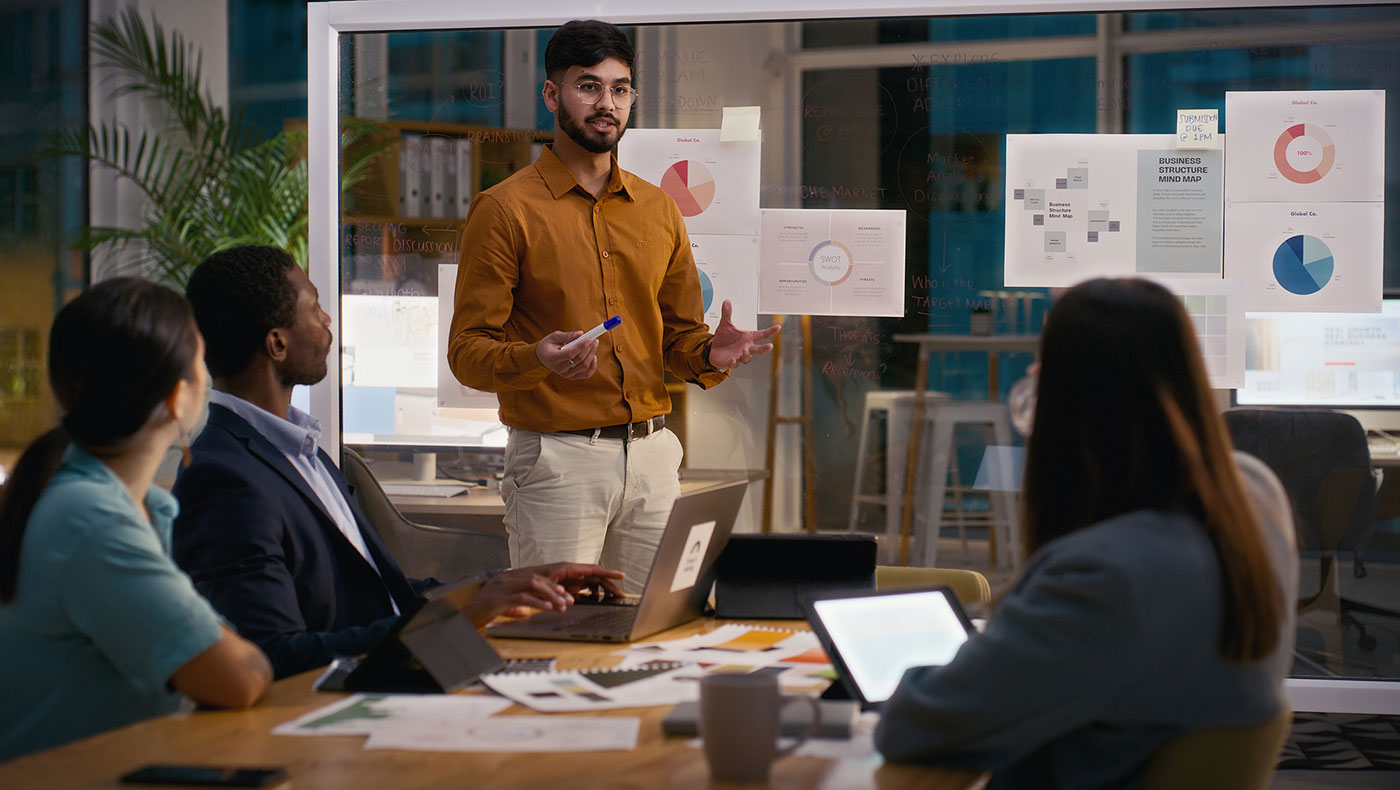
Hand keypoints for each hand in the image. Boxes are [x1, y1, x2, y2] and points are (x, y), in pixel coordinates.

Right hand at [462, 563, 625, 626]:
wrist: (457, 621)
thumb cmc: (483, 614)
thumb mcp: (506, 607)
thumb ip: (520, 604)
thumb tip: (531, 607)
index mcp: (514, 577)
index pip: (544, 573)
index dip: (563, 577)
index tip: (578, 586)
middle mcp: (509, 577)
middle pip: (542, 575)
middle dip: (562, 586)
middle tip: (575, 598)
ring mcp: (502, 586)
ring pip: (534, 583)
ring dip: (552, 594)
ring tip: (564, 605)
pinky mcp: (497, 598)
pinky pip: (521, 597)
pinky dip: (537, 602)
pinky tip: (548, 609)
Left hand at [533, 562, 625, 598]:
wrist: (519, 583)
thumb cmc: (530, 581)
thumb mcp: (542, 586)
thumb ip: (555, 594)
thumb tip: (567, 603)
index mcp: (567, 568)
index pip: (593, 569)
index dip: (608, 572)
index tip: (621, 575)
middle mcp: (572, 572)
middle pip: (597, 577)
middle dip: (610, 585)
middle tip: (621, 596)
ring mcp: (571, 579)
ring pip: (593, 583)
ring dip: (603, 590)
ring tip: (613, 599)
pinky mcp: (569, 585)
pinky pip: (586, 588)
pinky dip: (593, 593)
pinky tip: (597, 600)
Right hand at [535, 330, 597, 378]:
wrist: (543, 357)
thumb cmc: (549, 345)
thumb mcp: (554, 336)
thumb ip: (568, 336)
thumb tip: (581, 334)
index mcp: (552, 358)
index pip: (570, 353)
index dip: (581, 346)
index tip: (589, 338)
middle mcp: (559, 369)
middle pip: (579, 360)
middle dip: (588, 348)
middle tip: (594, 339)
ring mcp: (566, 375)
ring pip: (584, 366)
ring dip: (592, 354)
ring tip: (594, 344)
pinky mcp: (572, 377)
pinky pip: (586, 374)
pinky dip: (592, 366)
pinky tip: (594, 356)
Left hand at [708, 300, 780, 369]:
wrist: (714, 350)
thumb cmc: (723, 338)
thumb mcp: (725, 324)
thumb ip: (727, 313)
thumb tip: (727, 301)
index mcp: (748, 338)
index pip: (762, 334)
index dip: (770, 331)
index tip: (778, 327)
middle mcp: (746, 347)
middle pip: (758, 349)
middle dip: (764, 348)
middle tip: (770, 346)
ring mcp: (739, 355)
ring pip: (747, 358)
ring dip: (747, 355)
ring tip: (745, 351)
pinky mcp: (731, 361)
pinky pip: (734, 363)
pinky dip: (734, 362)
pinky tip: (732, 360)